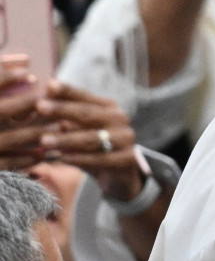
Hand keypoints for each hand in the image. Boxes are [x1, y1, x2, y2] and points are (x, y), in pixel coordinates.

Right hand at [0, 61, 44, 169]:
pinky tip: (43, 153)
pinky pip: (5, 164)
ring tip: (59, 126)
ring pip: (5, 140)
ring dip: (33, 133)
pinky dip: (25, 160)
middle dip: (22, 106)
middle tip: (47, 100)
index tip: (28, 73)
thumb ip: (1, 73)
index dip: (3, 78)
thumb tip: (26, 60)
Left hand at [36, 81, 141, 201]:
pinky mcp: (128, 159)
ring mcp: (126, 139)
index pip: (85, 96)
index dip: (67, 91)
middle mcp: (120, 119)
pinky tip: (62, 158)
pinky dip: (79, 158)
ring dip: (67, 139)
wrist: (119, 175)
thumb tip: (42, 98)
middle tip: (40, 106)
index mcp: (109, 107)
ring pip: (93, 138)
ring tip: (44, 140)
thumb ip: (65, 117)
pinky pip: (100, 159)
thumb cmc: (93, 148)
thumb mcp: (79, 130)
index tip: (48, 85)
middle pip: (89, 114)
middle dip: (63, 110)